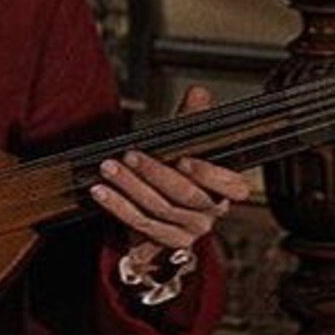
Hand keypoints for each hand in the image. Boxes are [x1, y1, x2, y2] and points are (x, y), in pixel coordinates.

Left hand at [91, 86, 252, 249]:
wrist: (158, 202)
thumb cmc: (176, 167)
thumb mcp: (186, 141)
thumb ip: (192, 118)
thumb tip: (197, 92)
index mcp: (225, 188)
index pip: (233, 186)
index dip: (209, 175)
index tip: (184, 160)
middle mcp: (211, 212)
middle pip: (186, 196)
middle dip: (155, 174)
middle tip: (130, 155)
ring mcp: (190, 230)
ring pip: (159, 210)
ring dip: (130, 188)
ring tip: (108, 168)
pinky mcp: (166, 242)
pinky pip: (141, 226)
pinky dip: (118, 208)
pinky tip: (101, 192)